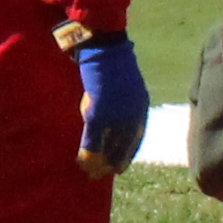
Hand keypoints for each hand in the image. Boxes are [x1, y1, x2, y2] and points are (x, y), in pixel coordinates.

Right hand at [70, 29, 149, 173]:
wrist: (105, 49)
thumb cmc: (113, 60)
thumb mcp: (126, 82)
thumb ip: (124, 100)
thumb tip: (113, 113)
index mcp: (141, 107)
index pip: (137, 137)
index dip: (128, 153)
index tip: (122, 165)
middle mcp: (132, 115)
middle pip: (124, 146)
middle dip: (116, 162)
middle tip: (107, 174)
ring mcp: (116, 116)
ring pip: (109, 147)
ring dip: (100, 162)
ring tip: (93, 173)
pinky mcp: (98, 114)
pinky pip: (93, 140)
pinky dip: (87, 153)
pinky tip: (82, 162)